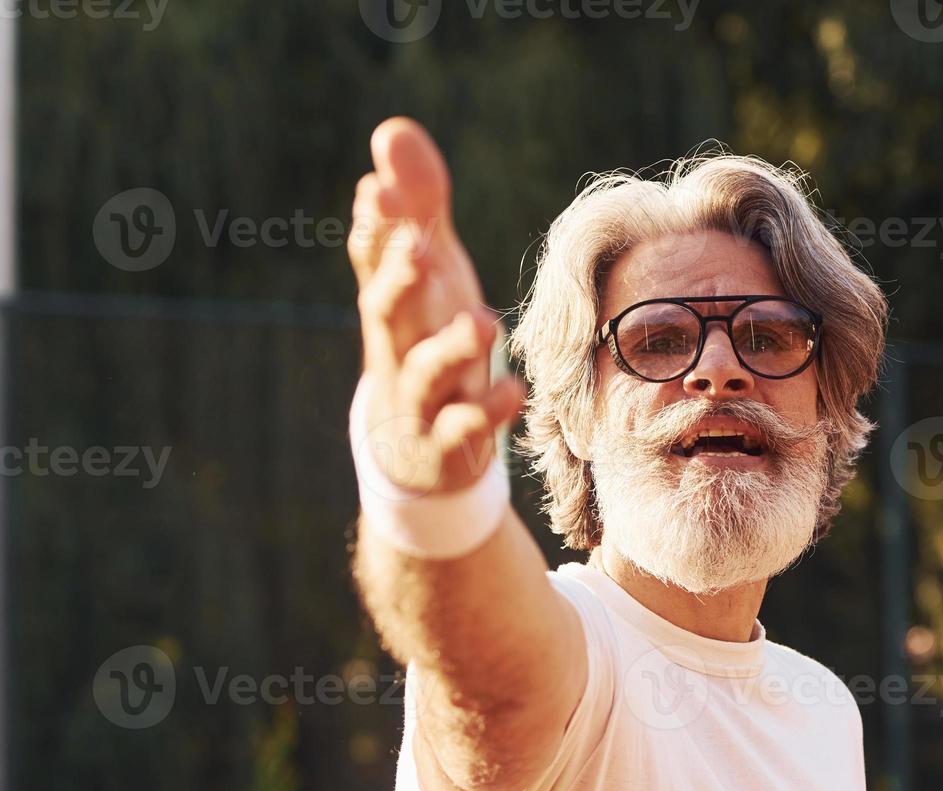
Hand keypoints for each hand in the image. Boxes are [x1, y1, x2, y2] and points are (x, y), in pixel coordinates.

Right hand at [348, 117, 523, 494]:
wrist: (418, 453)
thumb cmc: (426, 341)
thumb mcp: (429, 274)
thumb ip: (418, 207)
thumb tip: (392, 129)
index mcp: (393, 302)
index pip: (373, 259)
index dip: (376, 225)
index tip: (380, 187)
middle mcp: (397, 346)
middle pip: (385, 311)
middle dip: (397, 277)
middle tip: (418, 244)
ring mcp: (417, 399)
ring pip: (423, 373)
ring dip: (449, 349)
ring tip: (483, 322)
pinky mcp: (444, 445)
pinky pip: (460, 430)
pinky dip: (484, 413)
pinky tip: (513, 390)